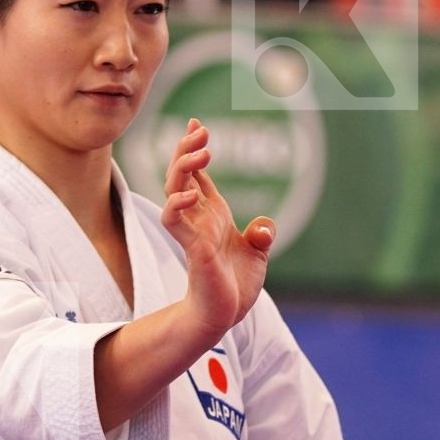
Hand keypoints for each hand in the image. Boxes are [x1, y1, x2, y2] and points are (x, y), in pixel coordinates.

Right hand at [160, 118, 275, 338]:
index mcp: (213, 215)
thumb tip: (264, 225)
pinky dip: (179, 204)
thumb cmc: (233, 286)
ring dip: (184, 167)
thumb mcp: (256, 254)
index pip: (197, 174)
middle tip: (199, 129)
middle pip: (182, 173)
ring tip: (203, 150)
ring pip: (174, 189)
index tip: (197, 124)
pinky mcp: (192, 247)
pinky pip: (175, 220)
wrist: (224, 315)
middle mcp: (198, 218)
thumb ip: (261, 234)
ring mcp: (192, 231)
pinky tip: (193, 192)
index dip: (194, 149)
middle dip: (187, 149)